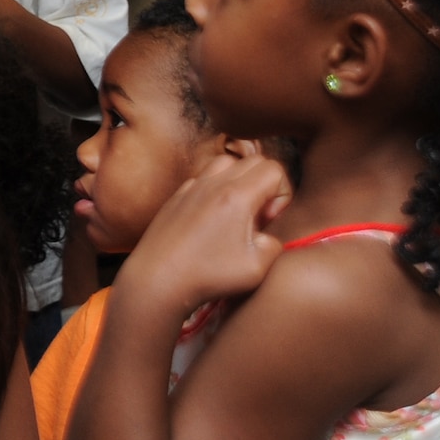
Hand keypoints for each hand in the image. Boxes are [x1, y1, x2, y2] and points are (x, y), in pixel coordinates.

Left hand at [116, 153, 293, 315]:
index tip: (270, 220)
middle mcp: (212, 184)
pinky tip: (213, 219)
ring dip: (240, 181)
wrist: (157, 278)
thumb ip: (274, 243)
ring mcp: (191, 187)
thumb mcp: (258, 267)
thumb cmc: (207, 275)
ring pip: (226, 162)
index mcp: (236, 196)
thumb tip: (265, 234)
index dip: (283, 193)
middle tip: (259, 217)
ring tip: (238, 214)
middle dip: (266, 185)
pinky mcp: (176, 197)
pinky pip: (203, 178)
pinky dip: (216, 189)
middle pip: (253, 161)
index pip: (274, 169)